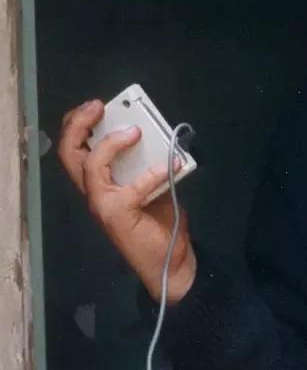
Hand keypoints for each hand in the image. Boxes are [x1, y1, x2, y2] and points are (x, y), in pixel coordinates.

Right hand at [57, 99, 196, 304]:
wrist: (171, 263)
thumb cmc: (160, 224)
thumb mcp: (153, 186)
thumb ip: (146, 164)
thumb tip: (157, 138)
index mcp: (99, 183)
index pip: (75, 150)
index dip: (78, 125)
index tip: (97, 105)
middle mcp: (94, 192)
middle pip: (69, 154)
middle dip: (79, 125)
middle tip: (99, 106)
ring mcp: (103, 205)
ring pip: (91, 166)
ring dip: (112, 143)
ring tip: (136, 131)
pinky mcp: (118, 216)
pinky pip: (132, 187)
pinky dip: (154, 172)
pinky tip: (173, 165)